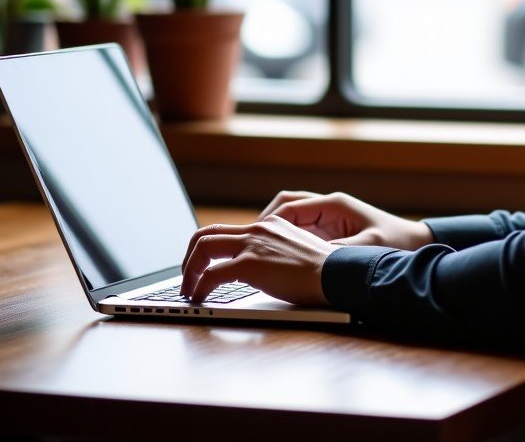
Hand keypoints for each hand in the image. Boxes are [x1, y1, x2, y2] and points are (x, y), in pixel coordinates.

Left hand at [180, 216, 334, 305]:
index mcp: (268, 224)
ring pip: (202, 247)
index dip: (207, 247)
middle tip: (188, 277)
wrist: (336, 273)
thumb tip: (263, 269)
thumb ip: (276, 253)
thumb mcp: (295, 252)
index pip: (226, 229)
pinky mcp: (250, 264)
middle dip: (190, 256)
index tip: (202, 264)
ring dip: (189, 271)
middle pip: (206, 233)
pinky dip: (199, 287)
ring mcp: (252, 244)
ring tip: (188, 290)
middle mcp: (257, 228)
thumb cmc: (322, 271)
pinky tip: (199, 299)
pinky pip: (211, 275)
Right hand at [259, 190, 433, 249]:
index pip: (290, 206)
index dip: (268, 222)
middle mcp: (329, 207)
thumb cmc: (396, 243)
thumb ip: (338, 253)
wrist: (417, 244)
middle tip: (247, 245)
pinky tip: (279, 261)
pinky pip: (301, 233)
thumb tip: (310, 261)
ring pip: (291, 220)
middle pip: (285, 208)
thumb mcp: (367, 250)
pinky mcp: (332, 232)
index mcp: (334, 205)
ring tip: (258, 254)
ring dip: (274, 233)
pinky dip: (287, 243)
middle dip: (264, 224)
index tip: (253, 239)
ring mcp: (329, 219)